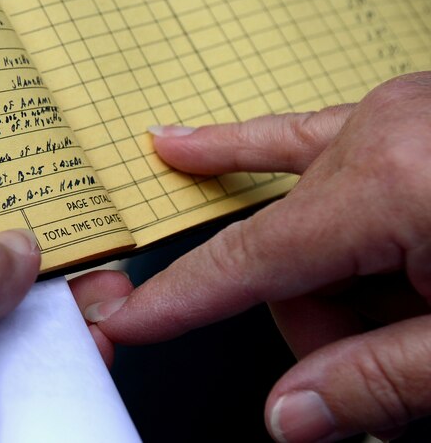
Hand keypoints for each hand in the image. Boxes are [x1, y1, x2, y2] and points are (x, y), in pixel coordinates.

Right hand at [76, 72, 430, 441]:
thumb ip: (378, 380)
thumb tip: (288, 415)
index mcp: (389, 183)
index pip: (249, 260)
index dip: (183, 302)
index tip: (124, 320)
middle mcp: (378, 134)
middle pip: (284, 250)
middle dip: (320, 321)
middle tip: (381, 379)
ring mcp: (393, 115)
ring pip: (305, 214)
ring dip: (338, 276)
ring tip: (416, 320)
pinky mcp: (405, 113)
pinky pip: (305, 134)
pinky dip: (248, 149)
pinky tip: (181, 145)